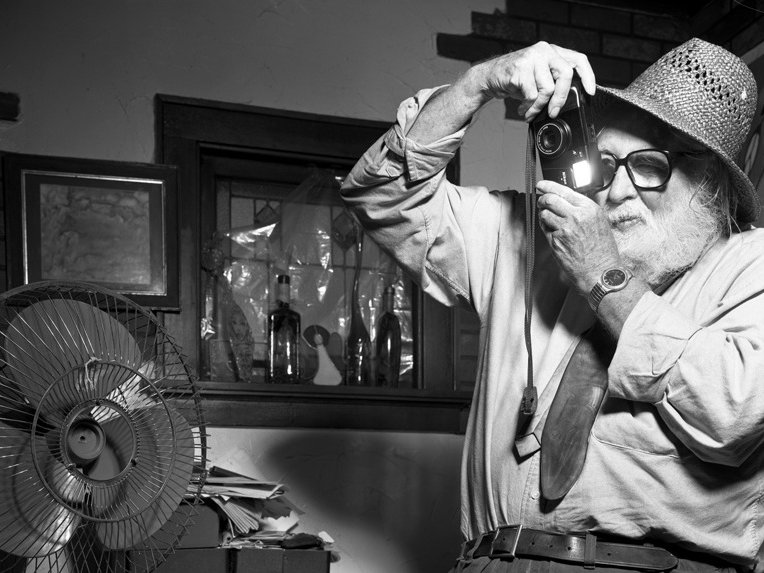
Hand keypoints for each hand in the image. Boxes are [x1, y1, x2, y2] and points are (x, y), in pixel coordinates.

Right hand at [474, 41, 595, 120]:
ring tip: (530, 111)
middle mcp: (544, 50)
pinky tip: (522, 108)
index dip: (588, 76)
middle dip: (561, 98)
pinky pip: (532, 94)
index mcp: (552, 51)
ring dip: (539, 106)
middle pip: (565, 74)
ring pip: (547, 88)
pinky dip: (528, 107)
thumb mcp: (538, 77)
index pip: (578, 59)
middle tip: (554, 112)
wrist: (489, 76)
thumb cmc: (516, 79)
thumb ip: (554, 82)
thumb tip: (568, 102)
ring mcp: (532, 57)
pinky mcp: (520, 68)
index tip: (590, 92)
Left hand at [536, 180, 620, 293]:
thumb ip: (583, 210)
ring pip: (544, 214)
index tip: (541, 185)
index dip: (548, 186)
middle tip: (540, 202)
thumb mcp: (599, 222)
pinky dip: (546, 229)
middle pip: (550, 199)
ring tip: (549, 220)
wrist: (601, 272)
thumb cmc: (602, 250)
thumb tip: (565, 201)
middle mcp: (577, 216)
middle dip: (542, 200)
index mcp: (589, 208)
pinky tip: (554, 233)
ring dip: (543, 215)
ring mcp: (565, 228)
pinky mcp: (556, 241)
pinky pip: (545, 229)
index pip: (564, 191)